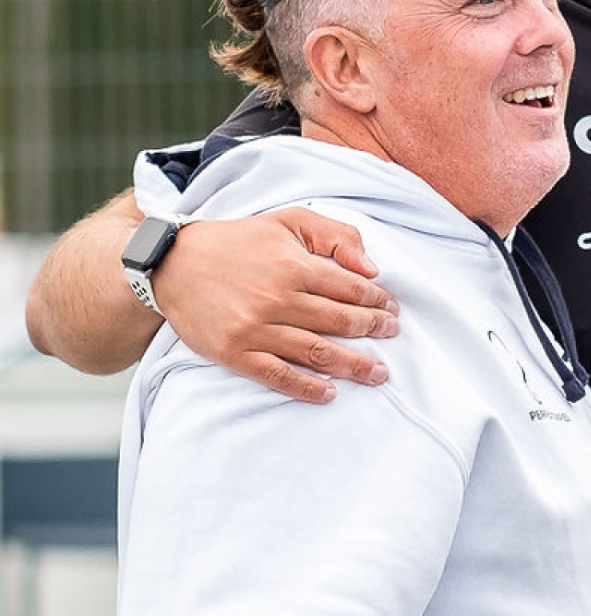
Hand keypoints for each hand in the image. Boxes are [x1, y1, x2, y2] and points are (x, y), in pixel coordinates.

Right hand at [154, 207, 399, 402]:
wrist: (172, 263)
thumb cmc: (238, 241)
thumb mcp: (288, 221)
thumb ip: (334, 236)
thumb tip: (371, 269)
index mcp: (293, 265)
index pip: (351, 289)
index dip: (377, 301)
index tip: (391, 310)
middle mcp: (276, 298)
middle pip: (339, 322)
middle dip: (373, 331)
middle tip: (392, 336)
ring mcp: (254, 328)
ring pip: (316, 352)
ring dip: (353, 366)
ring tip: (378, 374)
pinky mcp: (234, 352)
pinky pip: (277, 376)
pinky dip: (306, 388)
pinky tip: (330, 394)